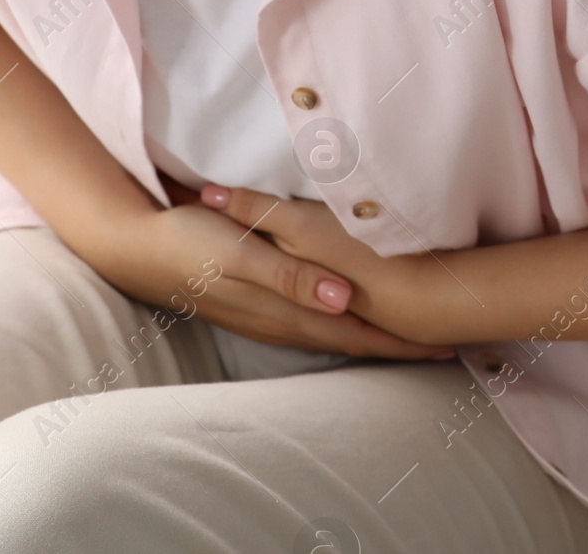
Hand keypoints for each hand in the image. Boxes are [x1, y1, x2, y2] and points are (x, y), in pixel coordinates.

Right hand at [84, 175, 454, 361]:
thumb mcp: (239, 251)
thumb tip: (344, 300)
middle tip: (452, 346)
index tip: (451, 341)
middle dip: (401, 346)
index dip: (404, 339)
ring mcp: (266, 316)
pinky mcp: (254, 305)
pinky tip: (347, 322)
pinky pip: (313, 326)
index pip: (359, 330)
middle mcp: (282, 320)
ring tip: (413, 342)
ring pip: (334, 335)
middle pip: (354, 339)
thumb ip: (291, 274)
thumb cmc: (190, 240)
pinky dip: (343, 328)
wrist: (136, 245)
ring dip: (375, 340)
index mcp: (285, 308)